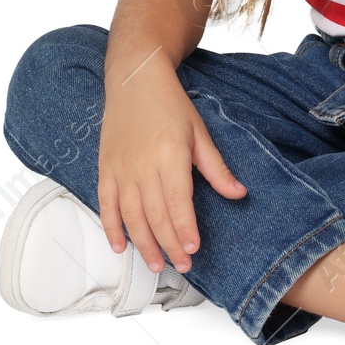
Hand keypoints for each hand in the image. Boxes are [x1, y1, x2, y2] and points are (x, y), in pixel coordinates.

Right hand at [96, 65, 245, 274]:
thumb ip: (216, 168)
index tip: (193, 248)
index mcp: (170, 155)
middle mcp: (142, 166)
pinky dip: (110, 228)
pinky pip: (106, 204)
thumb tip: (238, 193)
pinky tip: (119, 246)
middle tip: (182, 265)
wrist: (135, 79)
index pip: (178, 202)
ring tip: (156, 264)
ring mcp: (121, 169)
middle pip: (155, 215)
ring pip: (130, 216)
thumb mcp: (199, 133)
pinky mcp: (105, 169)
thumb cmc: (169, 103)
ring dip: (143, 244)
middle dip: (169, 245)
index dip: (185, 229)